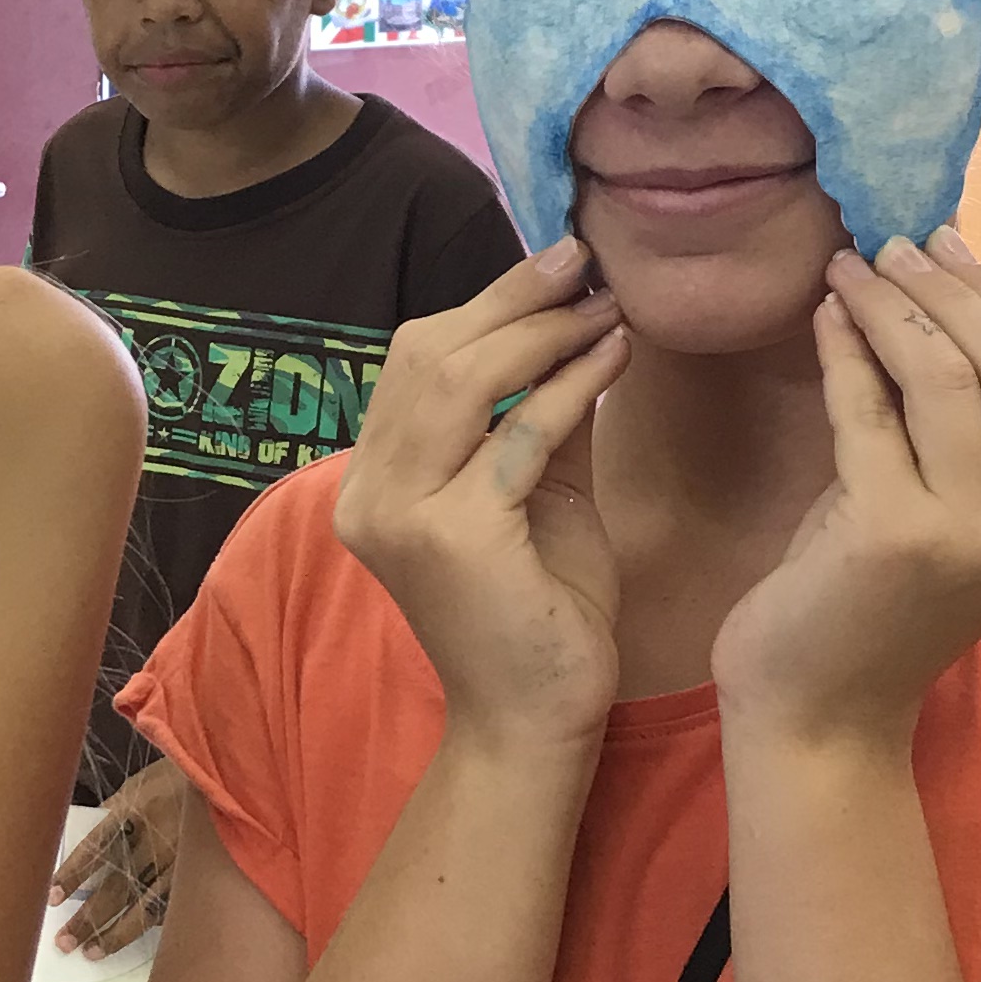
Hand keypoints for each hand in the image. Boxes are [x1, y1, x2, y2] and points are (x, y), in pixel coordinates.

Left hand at [53, 754, 182, 954]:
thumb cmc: (174, 780)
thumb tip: (85, 845)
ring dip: (115, 933)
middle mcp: (155, 841)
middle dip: (88, 917)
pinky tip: (129, 939)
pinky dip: (148, 925)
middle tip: (64, 942)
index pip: (96, 847)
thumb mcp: (138, 785)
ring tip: (92, 952)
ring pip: (143, 907)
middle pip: (115, 887)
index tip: (53, 898)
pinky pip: (169, 907)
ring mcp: (179, 863)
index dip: (74, 874)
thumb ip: (113, 813)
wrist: (225, 781)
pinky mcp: (198, 876)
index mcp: (134, 811)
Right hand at [331, 242, 628, 750]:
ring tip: (602, 302)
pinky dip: (568, 386)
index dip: (486, 306)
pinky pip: (516, 434)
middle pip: (428, 355)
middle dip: (511, 298)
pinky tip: (612, 357)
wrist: (534, 723)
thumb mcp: (537, 497)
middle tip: (582, 258)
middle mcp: (368, 493)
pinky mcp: (452, 537)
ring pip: (462, 381)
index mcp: (375, 481)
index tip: (559, 268)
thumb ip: (537, 421)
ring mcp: (401, 515)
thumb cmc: (541, 615)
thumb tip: (573, 329)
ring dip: (541, 331)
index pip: (415, 363)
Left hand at [712, 225, 980, 752]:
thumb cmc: (865, 603)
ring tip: (849, 265)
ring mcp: (974, 533)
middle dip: (943, 289)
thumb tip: (940, 296)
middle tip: (889, 241)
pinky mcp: (898, 533)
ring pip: (946, 377)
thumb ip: (956, 426)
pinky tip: (823, 318)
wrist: (818, 715)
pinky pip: (871, 413)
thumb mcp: (935, 504)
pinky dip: (846, 354)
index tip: (942, 244)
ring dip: (892, 307)